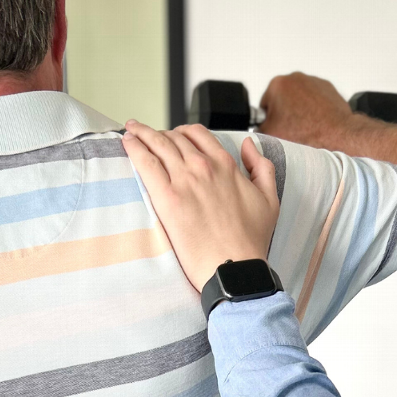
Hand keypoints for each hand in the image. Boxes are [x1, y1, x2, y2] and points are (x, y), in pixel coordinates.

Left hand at [124, 122, 278, 291]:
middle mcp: (204, 167)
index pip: (198, 135)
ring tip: (132, 130)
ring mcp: (185, 180)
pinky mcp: (167, 198)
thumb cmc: (250, 240)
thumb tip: (248, 145)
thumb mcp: (269, 198)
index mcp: (226, 166)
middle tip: (147, 134)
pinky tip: (127, 142)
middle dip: (160, 132)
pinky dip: (135, 148)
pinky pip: (146, 163)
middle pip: (175, 138)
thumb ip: (261, 166)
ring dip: (143, 133)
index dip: (183, 131)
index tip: (174, 135)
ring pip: (159, 144)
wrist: (235, 267)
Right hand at [257, 72, 362, 148]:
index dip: (269, 120)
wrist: (336, 135)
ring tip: (305, 128)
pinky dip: (315, 109)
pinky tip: (316, 123)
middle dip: (285, 113)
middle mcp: (295, 77)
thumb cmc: (306, 134)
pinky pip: (315, 99)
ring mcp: (313, 81)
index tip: (276, 128)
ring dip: (300, 111)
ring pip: (299, 98)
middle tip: (291, 130)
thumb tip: (258, 128)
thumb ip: (258, 128)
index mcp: (277, 84)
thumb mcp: (270, 134)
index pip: (265, 104)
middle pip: (282, 99)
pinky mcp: (328, 88)